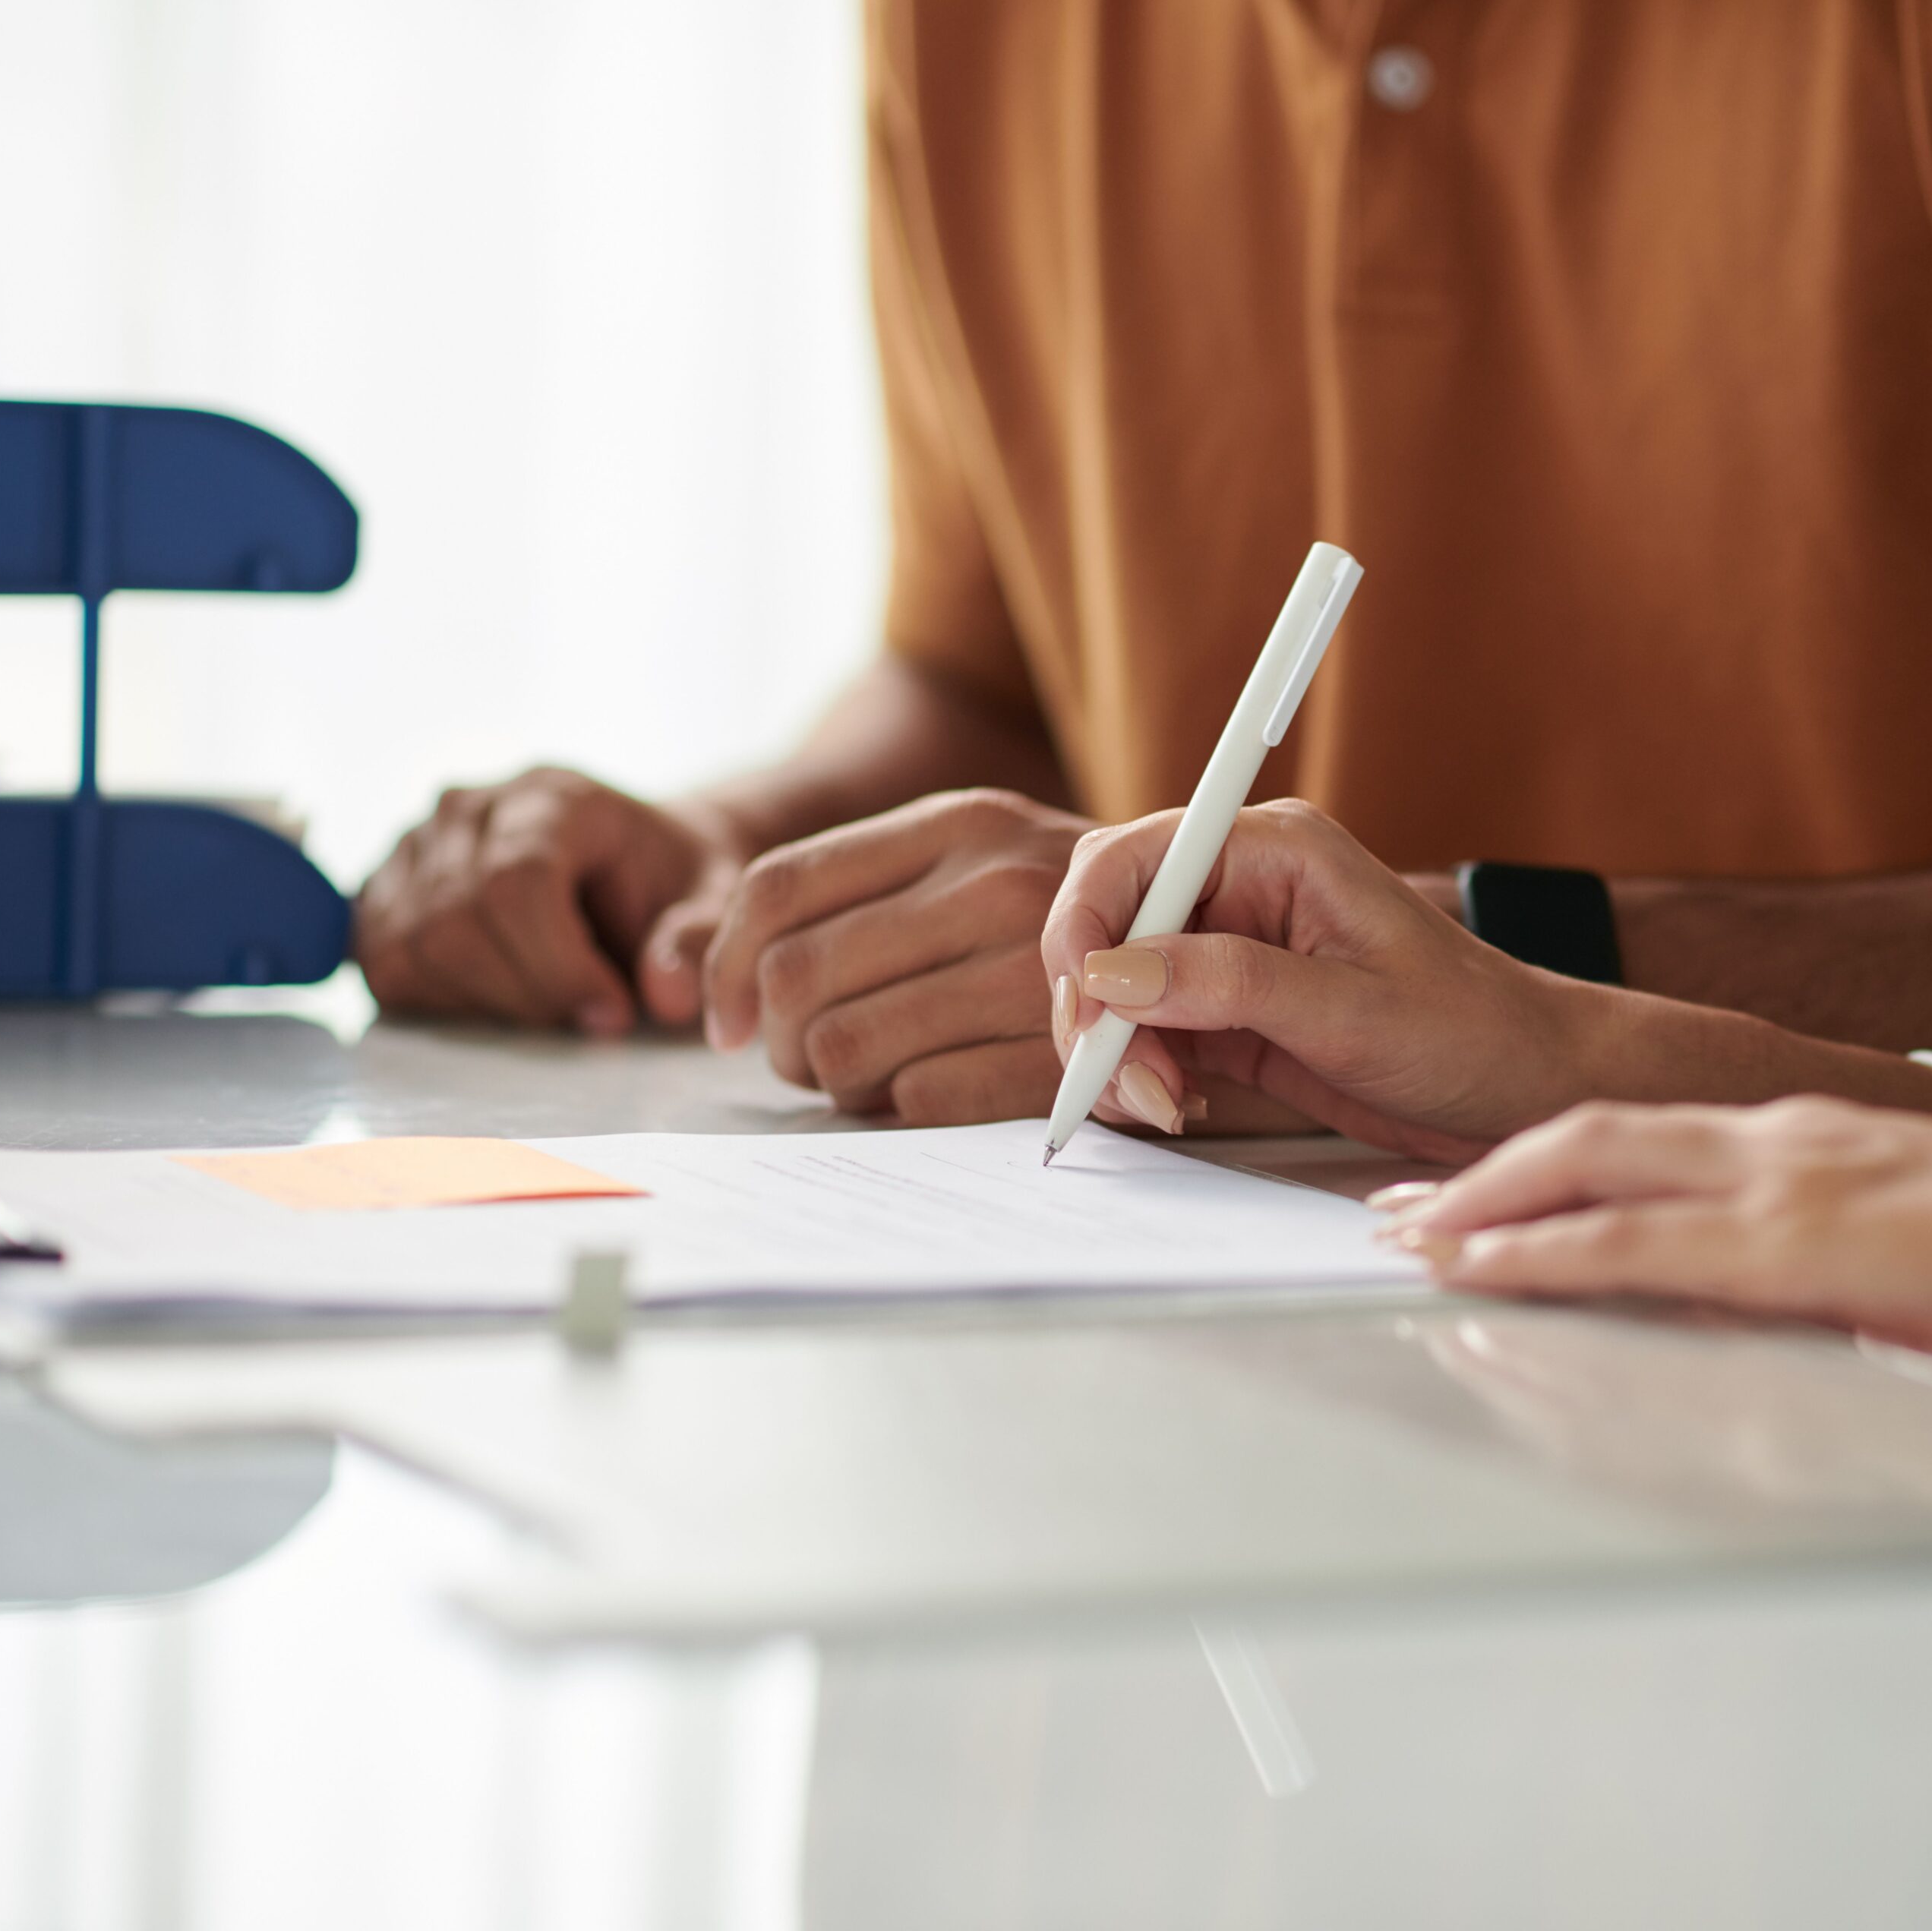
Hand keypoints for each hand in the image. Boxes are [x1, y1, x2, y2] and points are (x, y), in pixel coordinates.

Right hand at [356, 767, 743, 1032]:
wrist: (631, 858)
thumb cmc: (670, 880)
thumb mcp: (714, 899)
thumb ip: (699, 938)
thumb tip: (665, 996)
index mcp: (552, 797)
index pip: (515, 881)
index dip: (558, 966)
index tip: (613, 1015)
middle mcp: (467, 808)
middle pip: (454, 922)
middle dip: (525, 994)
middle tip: (586, 1020)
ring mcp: (414, 845)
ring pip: (410, 948)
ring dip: (483, 1004)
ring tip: (550, 1006)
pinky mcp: (384, 890)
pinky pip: (384, 964)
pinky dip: (440, 1002)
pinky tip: (503, 998)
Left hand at [701, 788, 1094, 1122]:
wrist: (1255, 949)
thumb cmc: (1090, 925)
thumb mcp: (985, 868)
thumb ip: (864, 895)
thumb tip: (676, 963)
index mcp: (962, 820)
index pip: (780, 887)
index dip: (721, 966)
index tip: (725, 1021)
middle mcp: (996, 877)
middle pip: (796, 978)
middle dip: (781, 1043)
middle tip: (808, 1064)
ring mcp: (1033, 962)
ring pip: (845, 1048)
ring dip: (840, 1086)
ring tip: (873, 1083)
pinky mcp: (1062, 1046)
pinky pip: (921, 1096)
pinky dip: (906, 1111)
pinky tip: (930, 1099)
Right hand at [1043, 799, 1620, 1162]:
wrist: (1524, 1085)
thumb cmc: (1470, 1031)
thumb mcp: (1351, 1011)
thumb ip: (1229, 985)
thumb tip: (1114, 973)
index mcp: (1274, 851)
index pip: (1134, 857)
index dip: (1086, 924)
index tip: (1086, 1002)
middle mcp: (1242, 890)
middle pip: (1109, 925)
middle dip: (1099, 1005)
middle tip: (1125, 1081)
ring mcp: (1231, 953)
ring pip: (1120, 989)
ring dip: (1119, 1051)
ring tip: (1166, 1105)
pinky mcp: (1232, 1012)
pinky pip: (1150, 1032)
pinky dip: (1143, 1073)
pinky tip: (1180, 1105)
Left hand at [1379, 1101, 1931, 1402]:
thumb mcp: (1917, 1241)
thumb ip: (1845, 1254)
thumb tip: (1808, 1292)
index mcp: (1805, 1140)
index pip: (1649, 1136)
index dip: (1552, 1157)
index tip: (1484, 1184)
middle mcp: (1772, 1140)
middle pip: (1589, 1133)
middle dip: (1485, 1170)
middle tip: (1403, 1205)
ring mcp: (1774, 1182)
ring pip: (1588, 1172)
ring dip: (1488, 1203)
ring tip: (1410, 1235)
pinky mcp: (1784, 1238)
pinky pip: (1631, 1242)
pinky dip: (1543, 1251)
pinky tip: (1487, 1269)